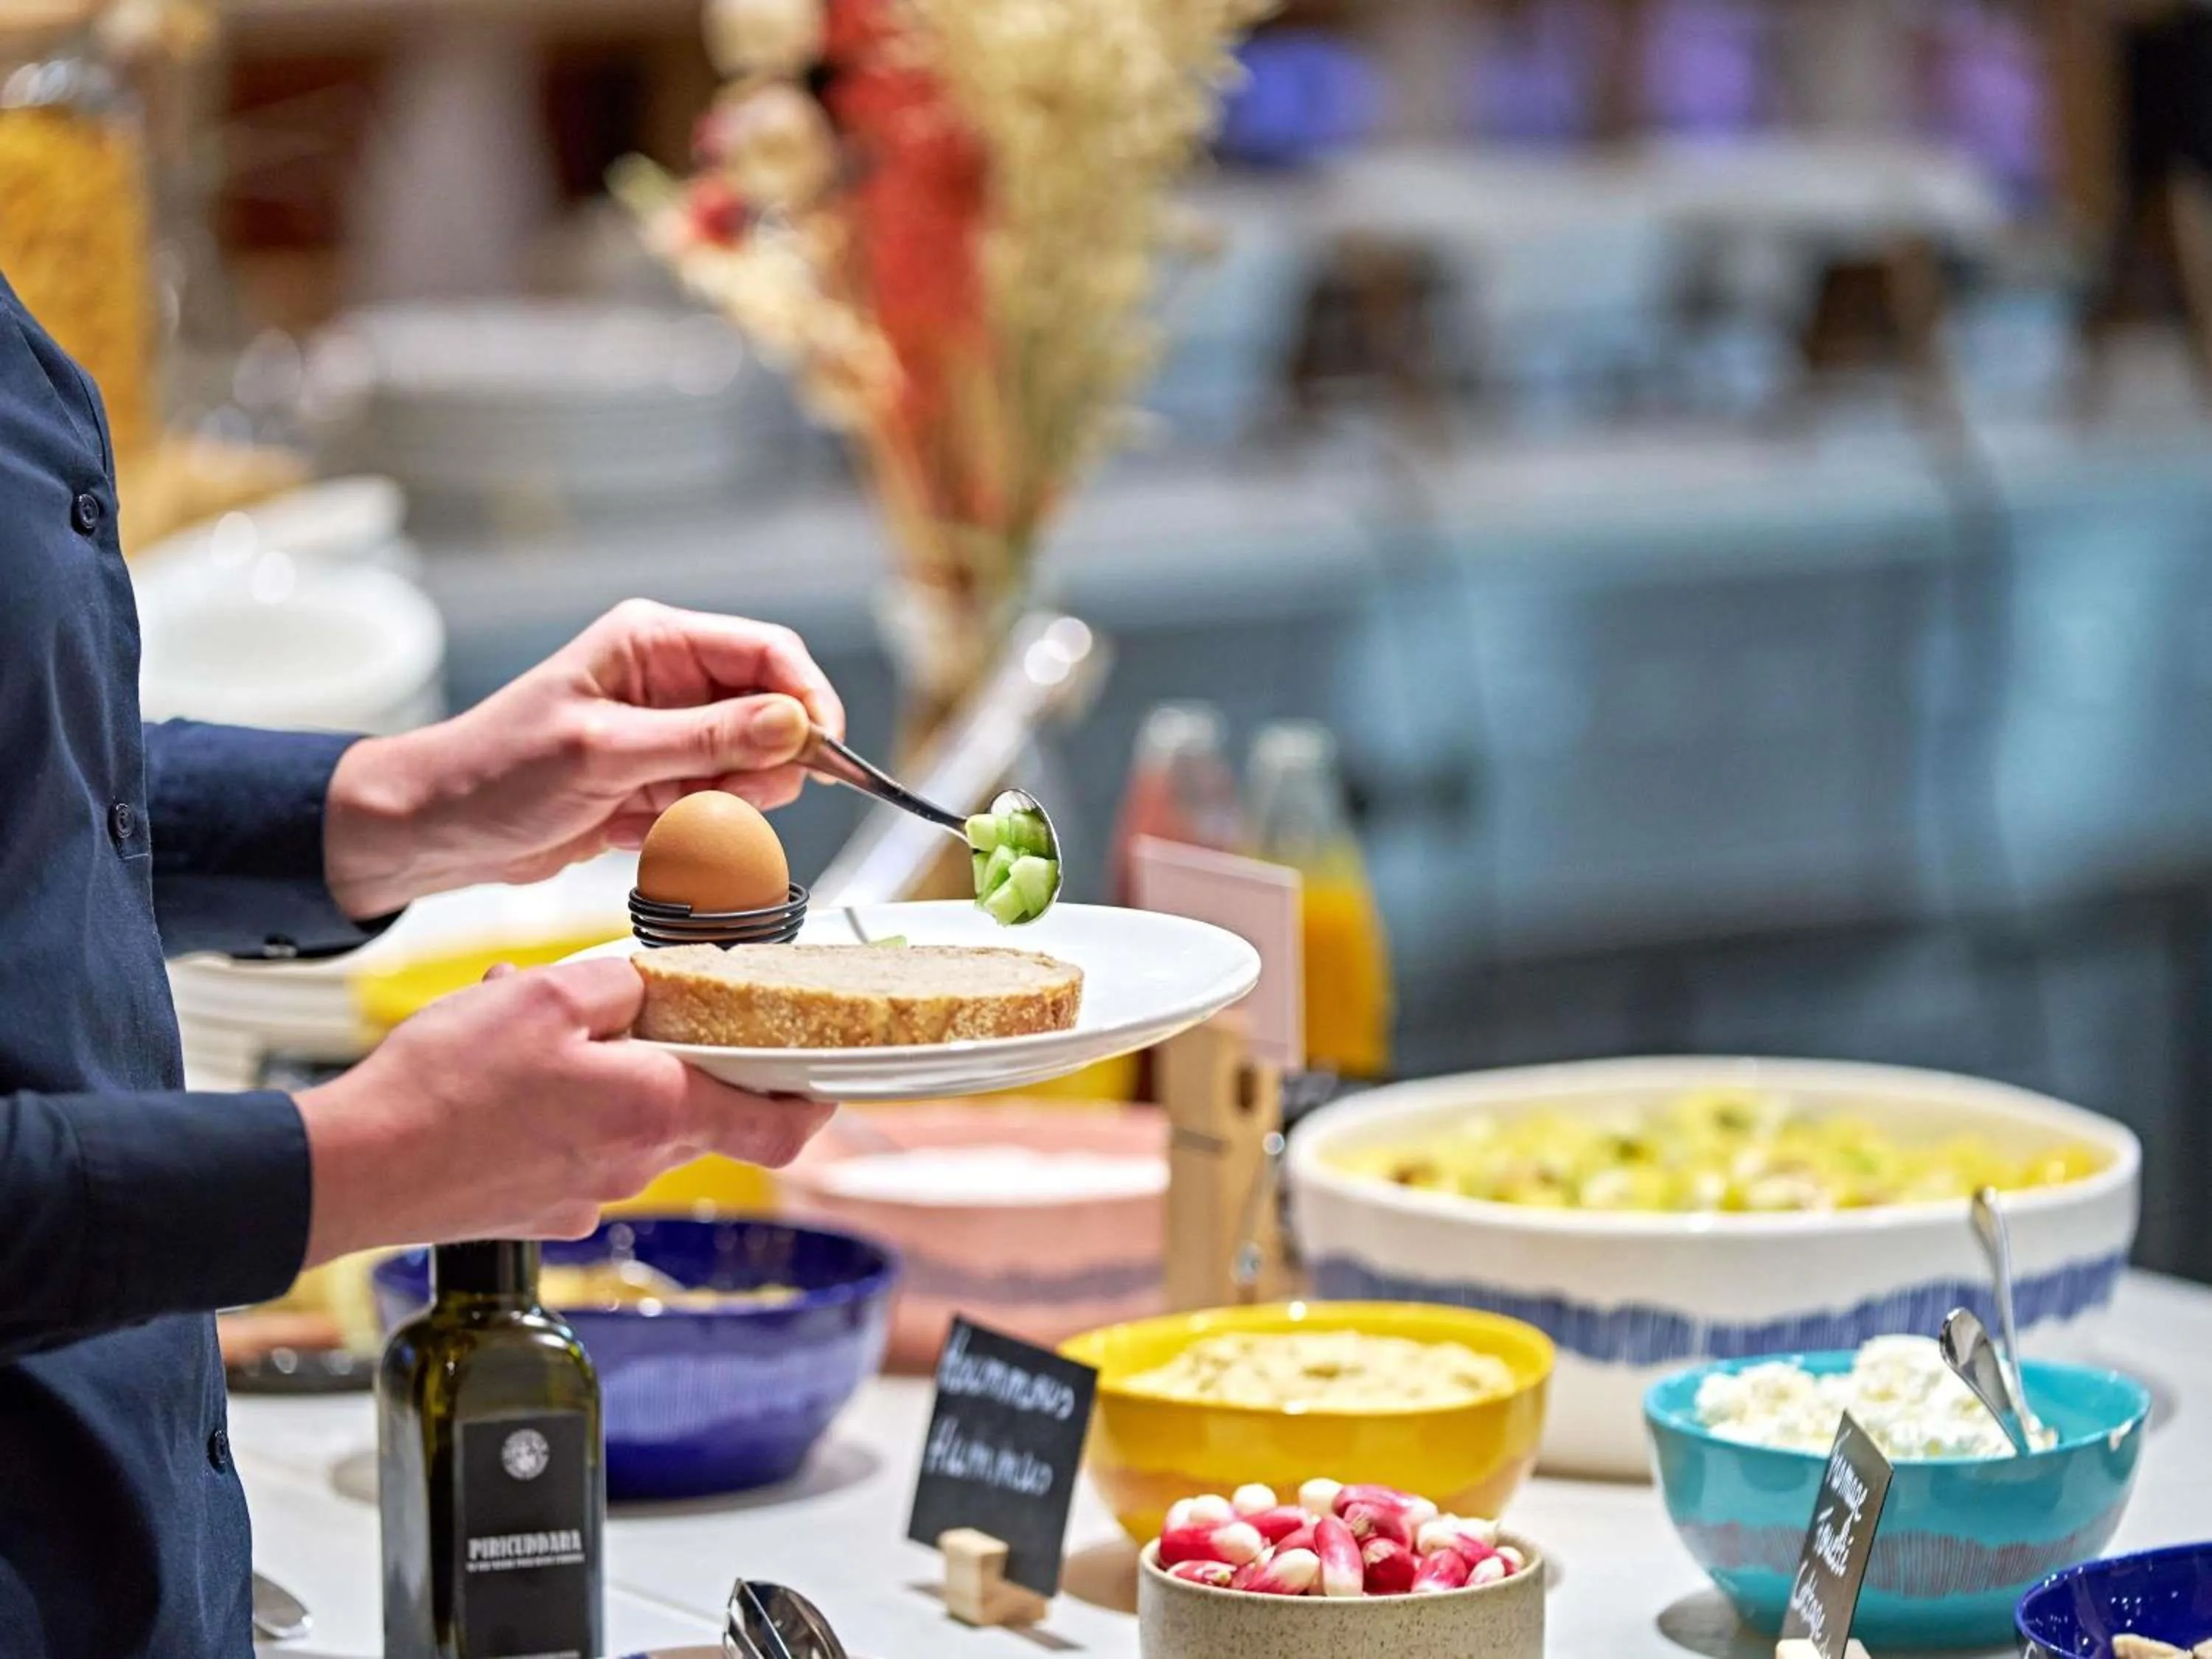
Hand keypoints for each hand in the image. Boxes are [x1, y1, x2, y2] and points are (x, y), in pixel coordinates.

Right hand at [293, 957, 832, 1261]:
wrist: (354, 1169)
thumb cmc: (445, 1087)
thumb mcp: (547, 995)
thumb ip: (623, 982)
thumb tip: (660, 980)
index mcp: (657, 1111)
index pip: (780, 1126)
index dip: (812, 1099)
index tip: (820, 1071)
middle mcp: (636, 1165)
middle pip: (702, 1112)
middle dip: (682, 1056)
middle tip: (640, 1010)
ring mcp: (588, 1195)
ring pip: (636, 1125)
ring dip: (613, 1076)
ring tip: (543, 1034)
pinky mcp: (542, 1211)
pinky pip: (581, 1150)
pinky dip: (566, 1110)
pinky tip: (510, 1077)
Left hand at [322, 600, 844, 918]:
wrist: (438, 831)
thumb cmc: (497, 773)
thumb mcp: (605, 752)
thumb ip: (705, 738)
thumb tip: (792, 723)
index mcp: (656, 645)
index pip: (770, 653)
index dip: (807, 701)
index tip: (824, 753)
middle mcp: (671, 683)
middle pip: (772, 716)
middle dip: (764, 767)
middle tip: (728, 802)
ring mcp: (668, 736)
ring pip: (750, 770)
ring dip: (724, 807)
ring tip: (664, 823)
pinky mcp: (660, 784)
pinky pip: (716, 808)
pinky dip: (694, 833)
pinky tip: (637, 837)